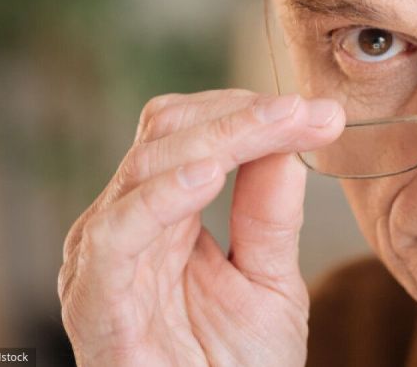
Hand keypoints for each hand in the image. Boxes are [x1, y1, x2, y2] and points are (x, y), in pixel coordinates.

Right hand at [58, 89, 345, 365]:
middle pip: (168, 136)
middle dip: (243, 116)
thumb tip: (292, 137)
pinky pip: (116, 237)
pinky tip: (209, 174)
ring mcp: (105, 262)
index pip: (193, 133)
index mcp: (163, 215)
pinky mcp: (96, 305)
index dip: (251, 113)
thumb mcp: (269, 279)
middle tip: (307, 112)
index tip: (321, 113)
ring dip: (217, 139)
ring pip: (146, 169)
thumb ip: (271, 212)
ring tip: (273, 125)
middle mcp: (126, 228)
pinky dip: (160, 197)